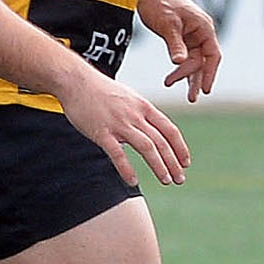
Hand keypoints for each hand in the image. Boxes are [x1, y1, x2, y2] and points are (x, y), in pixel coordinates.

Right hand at [60, 70, 190, 188]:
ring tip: (166, 180)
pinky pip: (117, 153)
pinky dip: (126, 169)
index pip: (169, 129)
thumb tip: (150, 131)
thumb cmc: (102, 91)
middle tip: (180, 179)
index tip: (186, 162)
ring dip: (159, 166)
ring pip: (146, 147)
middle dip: (173, 162)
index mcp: (144, 107)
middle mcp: (136, 115)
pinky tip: (133, 181)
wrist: (77, 81)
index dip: (180, 147)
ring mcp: (119, 123)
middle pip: (161, 141)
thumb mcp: (129, 98)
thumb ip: (141, 114)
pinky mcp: (101, 132)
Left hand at [138, 0, 222, 99]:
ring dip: (189, 77)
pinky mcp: (181, 37)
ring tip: (188, 95)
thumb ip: (175, 44)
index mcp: (203, 27)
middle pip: (203, 61)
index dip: (210, 73)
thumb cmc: (160, 2)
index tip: (205, 89)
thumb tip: (179, 63)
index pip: (212, 55)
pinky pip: (185, 57)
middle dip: (197, 79)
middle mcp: (201, 32)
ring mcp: (191, 35)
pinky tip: (175, 79)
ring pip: (195, 61)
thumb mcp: (167, 24)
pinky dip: (181, 68)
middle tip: (191, 98)